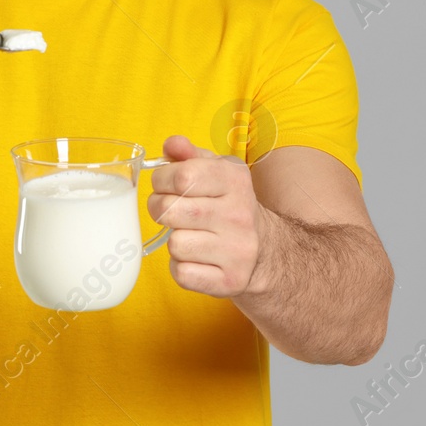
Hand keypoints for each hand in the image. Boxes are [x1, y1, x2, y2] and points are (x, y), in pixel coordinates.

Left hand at [147, 135, 267, 297]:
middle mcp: (239, 215)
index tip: (164, 184)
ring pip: (175, 244)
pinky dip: (181, 267)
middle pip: (171, 211)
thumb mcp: (216, 171)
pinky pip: (182, 273)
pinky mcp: (230, 281)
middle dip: (159, 209)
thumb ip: (189, 155)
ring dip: (174, 240)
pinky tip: (196, 257)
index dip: (161, 180)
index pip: (182, 176)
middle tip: (168, 210)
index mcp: (235, 181)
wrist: (266, 251)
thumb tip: (171, 145)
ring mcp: (237, 250)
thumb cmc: (229, 204)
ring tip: (188, 234)